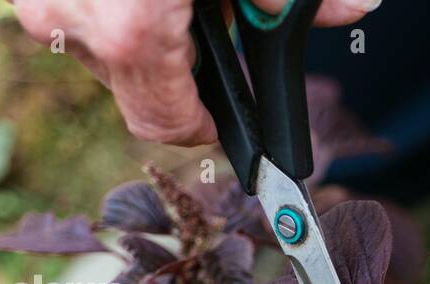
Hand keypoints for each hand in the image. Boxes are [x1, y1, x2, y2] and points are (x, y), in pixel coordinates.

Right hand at [12, 0, 380, 144]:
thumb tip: (355, 8)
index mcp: (132, 30)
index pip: (167, 124)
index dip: (205, 126)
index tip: (229, 116)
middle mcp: (74, 23)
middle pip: (136, 86)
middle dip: (183, 62)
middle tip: (213, 17)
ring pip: (106, 47)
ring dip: (149, 25)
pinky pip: (79, 7)